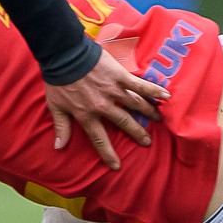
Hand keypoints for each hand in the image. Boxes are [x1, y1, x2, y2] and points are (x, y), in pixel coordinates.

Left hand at [45, 48, 166, 170]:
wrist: (64, 55)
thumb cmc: (58, 80)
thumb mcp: (56, 107)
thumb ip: (61, 127)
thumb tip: (58, 147)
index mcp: (86, 115)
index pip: (99, 139)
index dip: (108, 153)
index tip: (116, 166)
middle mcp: (103, 106)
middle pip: (124, 123)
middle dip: (137, 134)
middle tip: (147, 142)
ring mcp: (113, 91)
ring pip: (135, 105)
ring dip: (149, 112)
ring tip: (159, 120)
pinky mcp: (120, 76)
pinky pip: (140, 85)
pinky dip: (154, 90)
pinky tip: (166, 96)